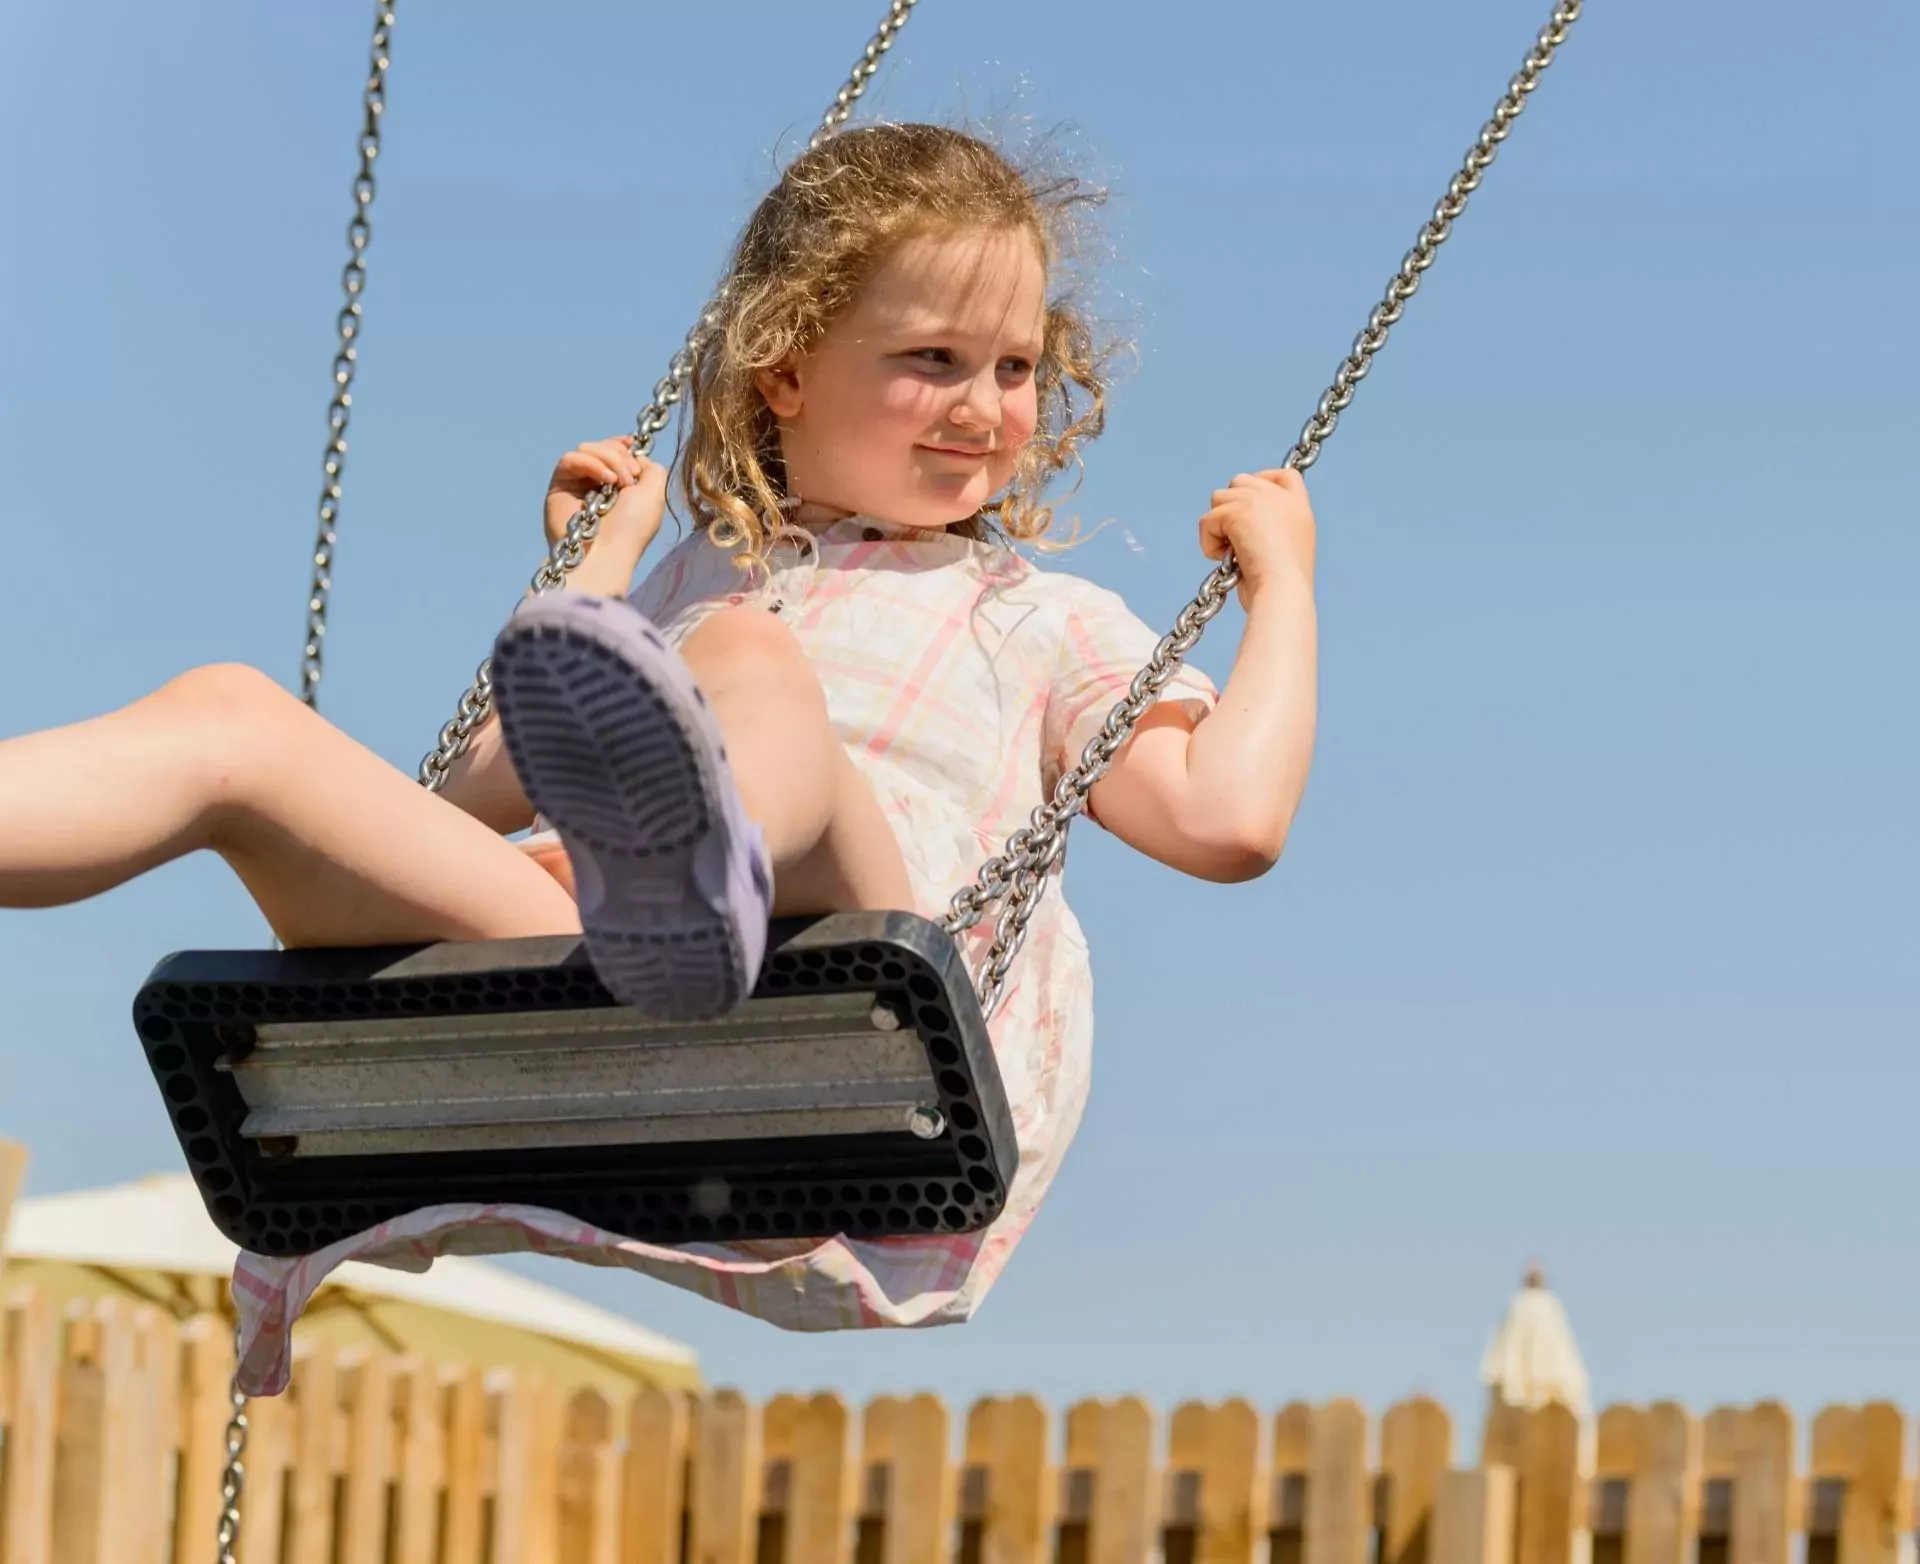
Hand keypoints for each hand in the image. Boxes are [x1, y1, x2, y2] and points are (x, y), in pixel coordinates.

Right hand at [545, 437, 668, 565]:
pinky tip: (605, 481)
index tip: (630, 445)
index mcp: (619, 485)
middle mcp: (597, 483)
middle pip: (603, 446)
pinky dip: (591, 463)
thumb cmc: (633, 527)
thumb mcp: (655, 492)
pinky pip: (570, 459)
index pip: (616, 450)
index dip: (622, 445)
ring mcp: (576, 483)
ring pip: (587, 448)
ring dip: (608, 459)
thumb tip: (631, 452)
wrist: (607, 553)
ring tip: (618, 483)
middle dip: (620, 456)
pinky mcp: (558, 486)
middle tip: (629, 479)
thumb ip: (650, 467)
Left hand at [1198, 468, 1315, 608]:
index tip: (1247, 504)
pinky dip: (1209, 543)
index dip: (1262, 480)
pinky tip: (1227, 561)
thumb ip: (1270, 530)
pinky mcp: (1238, 511)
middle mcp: (1282, 498)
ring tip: (1232, 553)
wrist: (1283, 593)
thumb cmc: (1281, 588)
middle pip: (1241, 482)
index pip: (1284, 476)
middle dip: (1230, 508)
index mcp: (1300, 508)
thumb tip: (1235, 526)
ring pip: (1219, 497)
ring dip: (1218, 526)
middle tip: (1235, 540)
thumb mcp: (1285, 552)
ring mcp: (1260, 500)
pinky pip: (1207, 520)